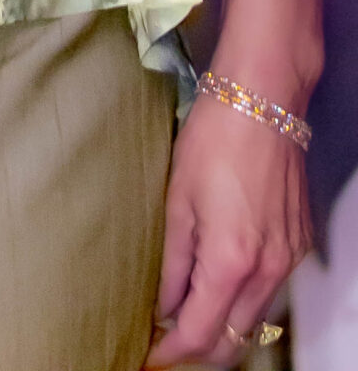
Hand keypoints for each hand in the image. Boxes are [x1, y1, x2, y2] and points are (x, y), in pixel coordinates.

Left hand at [147, 95, 309, 363]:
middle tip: (163, 344)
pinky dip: (242, 298)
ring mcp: (289, 259)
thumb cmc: (213, 140)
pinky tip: (217, 285)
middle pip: (234, 338)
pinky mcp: (298, 245)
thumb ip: (174, 261)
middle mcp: (268, 270)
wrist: (263, 101)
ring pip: (254, 317)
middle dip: (199, 350)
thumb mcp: (178, 199)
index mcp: (232, 261)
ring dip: (222, 326)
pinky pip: (269, 289)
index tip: (147, 356)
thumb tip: (165, 304)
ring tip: (184, 316)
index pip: (202, 333)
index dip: (172, 352)